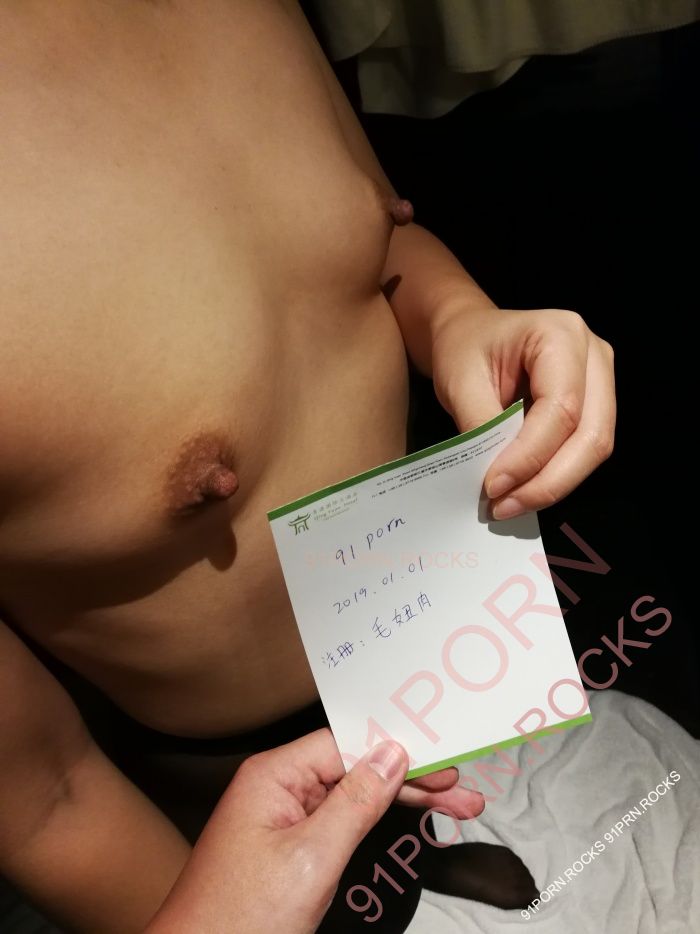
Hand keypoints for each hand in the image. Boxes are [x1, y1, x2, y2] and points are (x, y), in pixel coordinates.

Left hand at [147, 729, 483, 933]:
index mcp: (274, 775)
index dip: (400, 750)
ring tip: (458, 809)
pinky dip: (379, 822)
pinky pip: (342, 820)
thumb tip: (391, 754)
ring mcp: (284, 817)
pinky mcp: (290, 845)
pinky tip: (409, 816)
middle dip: (413, 780)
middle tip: (464, 793)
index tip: (444, 760)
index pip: (349, 744)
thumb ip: (355, 803)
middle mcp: (278, 787)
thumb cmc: (239, 916)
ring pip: (355, 796)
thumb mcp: (310, 858)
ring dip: (404, 801)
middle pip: (357, 769)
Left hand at [431, 306, 615, 517]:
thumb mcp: (459, 380)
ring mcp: (601, 380)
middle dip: (548, 481)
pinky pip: (583, 450)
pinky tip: (521, 491)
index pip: (560, 408)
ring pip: (594, 449)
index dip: (530, 455)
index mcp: (561, 334)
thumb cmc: (464, 347)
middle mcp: (594, 354)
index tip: (492, 486)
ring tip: (508, 504)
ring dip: (552, 484)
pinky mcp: (595, 405)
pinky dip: (554, 476)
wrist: (470, 334)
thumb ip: (480, 424)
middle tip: (504, 507)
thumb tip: (498, 478)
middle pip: (591, 434)